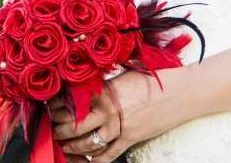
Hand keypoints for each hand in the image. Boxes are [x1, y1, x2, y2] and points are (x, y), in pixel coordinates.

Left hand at [50, 66, 199, 162]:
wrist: (180, 92)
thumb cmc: (152, 79)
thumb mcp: (123, 76)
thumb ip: (104, 84)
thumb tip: (85, 87)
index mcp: (105, 91)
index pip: (73, 101)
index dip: (58, 106)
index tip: (50, 108)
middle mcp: (109, 109)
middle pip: (75, 124)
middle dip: (60, 128)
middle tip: (53, 128)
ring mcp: (120, 126)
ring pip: (89, 142)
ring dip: (72, 145)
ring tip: (63, 144)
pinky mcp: (131, 139)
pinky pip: (109, 154)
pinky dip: (94, 159)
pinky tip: (84, 159)